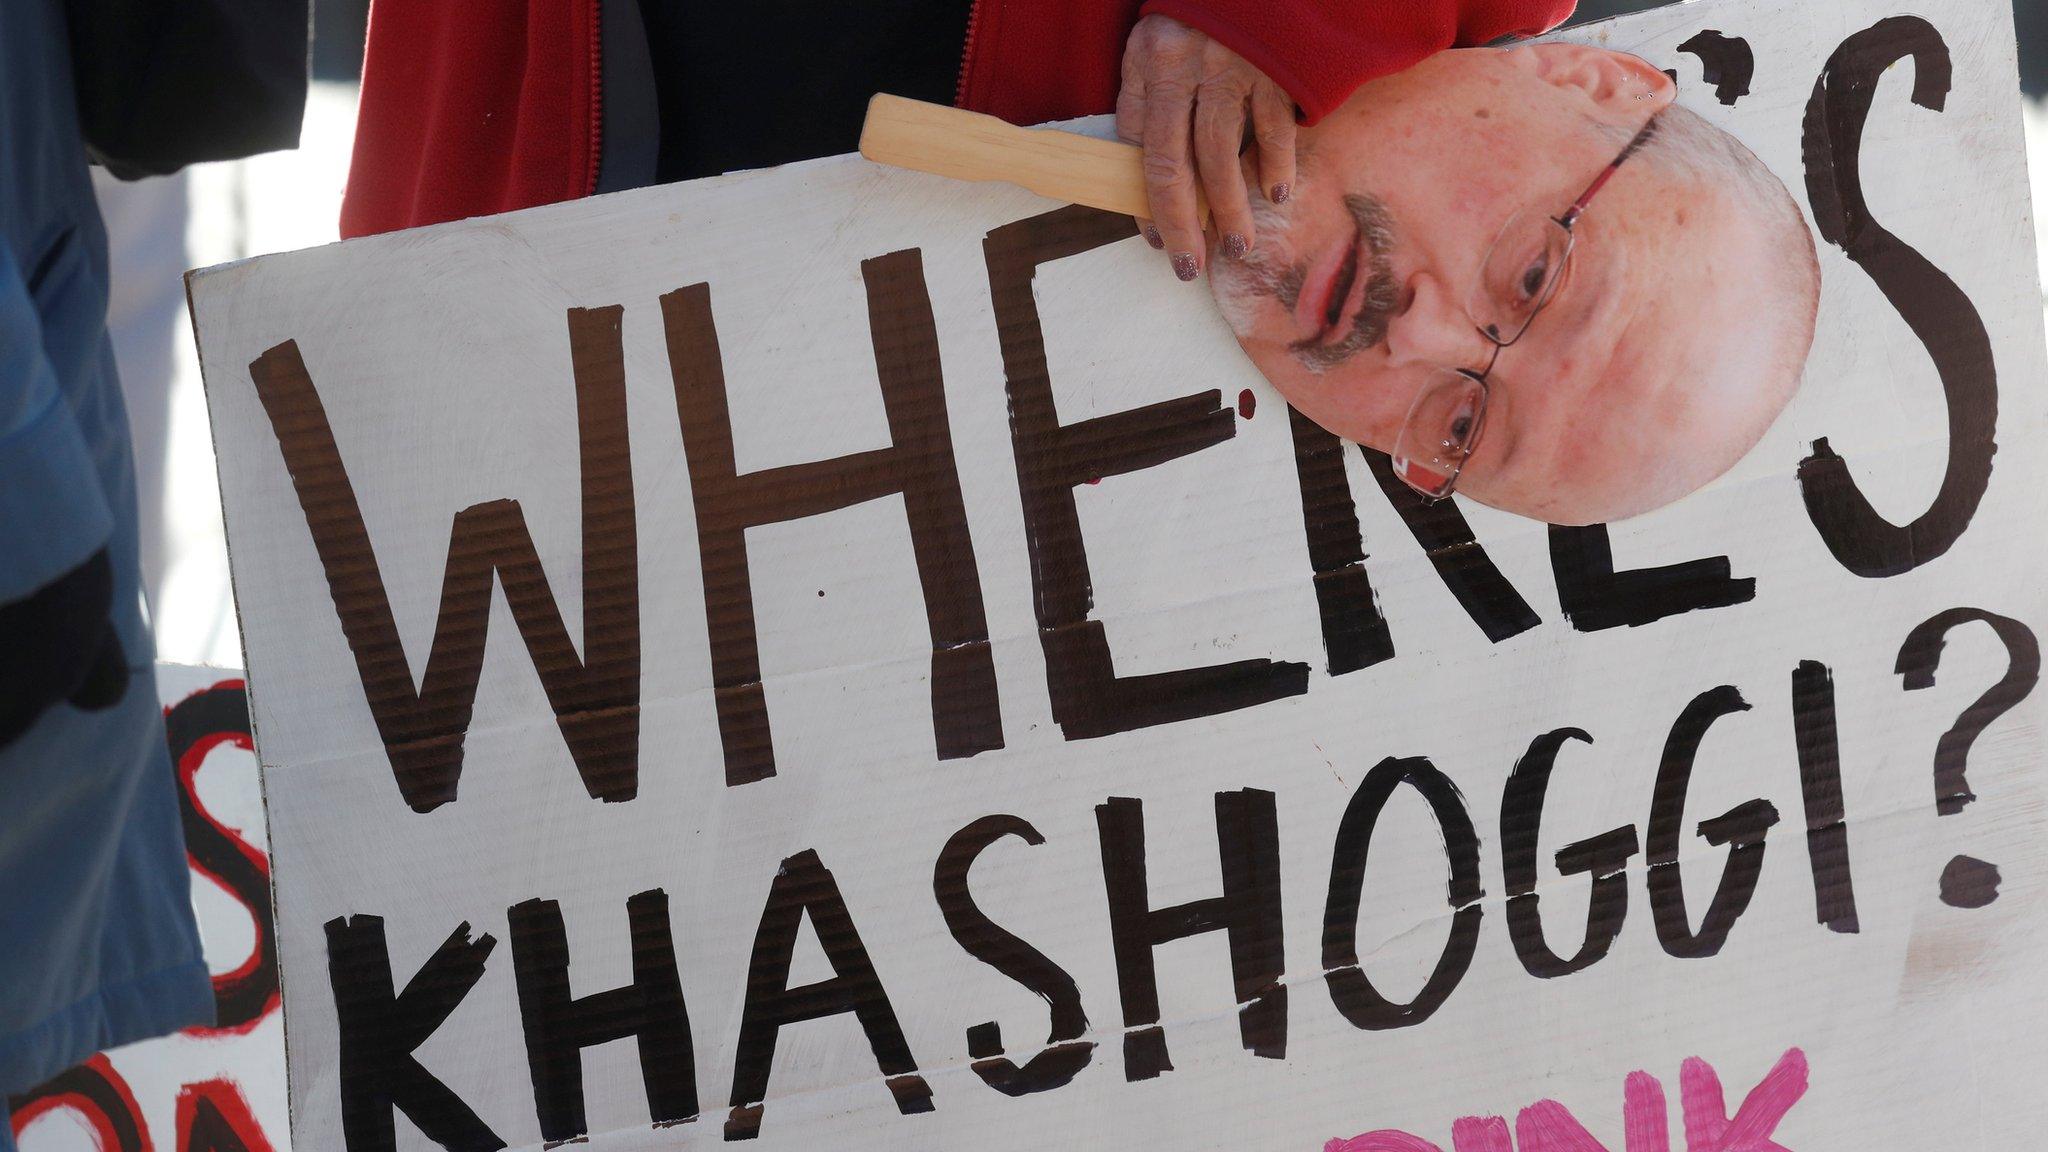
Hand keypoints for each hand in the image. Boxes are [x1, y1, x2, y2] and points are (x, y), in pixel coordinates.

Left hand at [1117, 14, 1297, 281]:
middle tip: (1189, 266)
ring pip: (1222, 156)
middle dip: (1183, 223)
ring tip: (1236, 245)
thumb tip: (1140, 168)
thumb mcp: (1154, 42)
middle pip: (1177, 164)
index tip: (1157, 240)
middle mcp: (1185, 67)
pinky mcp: (1275, 70)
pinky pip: (1272, 130)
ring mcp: (1232, 69)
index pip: (1139, 148)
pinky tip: (1275, 193)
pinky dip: (1274, 166)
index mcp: (1149, 62)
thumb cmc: (1198, 11)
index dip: (1146, 201)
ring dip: (1229, 209)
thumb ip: (1143, 97)